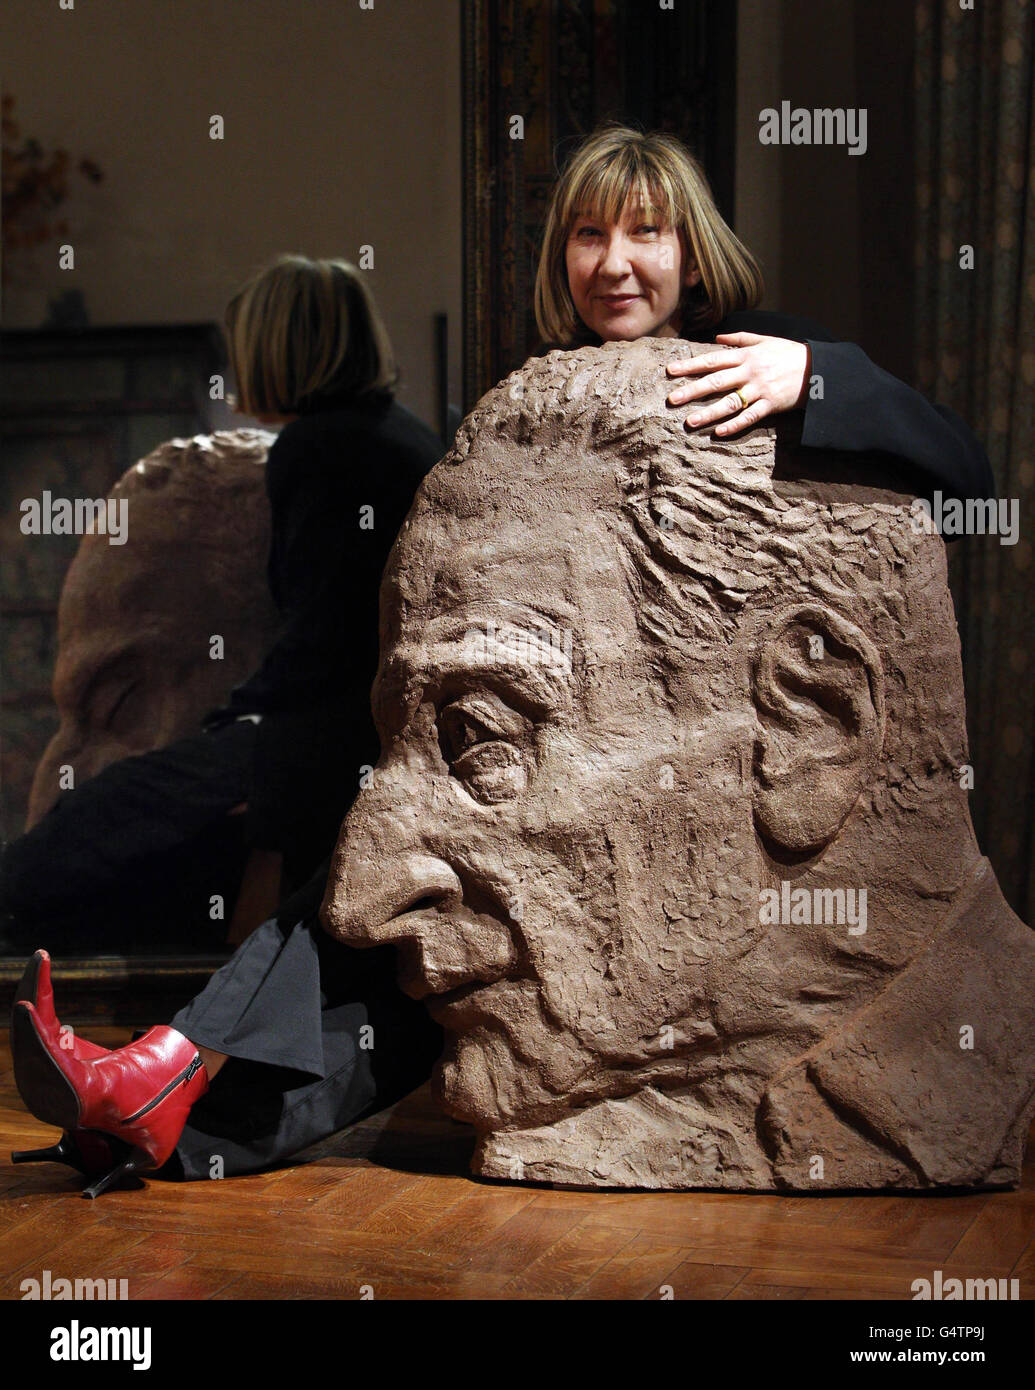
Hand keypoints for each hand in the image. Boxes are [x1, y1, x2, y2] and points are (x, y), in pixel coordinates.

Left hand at [664, 331, 810, 435]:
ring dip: (709, 413)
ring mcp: (760, 389)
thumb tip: (717, 337)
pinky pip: (750, 417)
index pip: (712, 360)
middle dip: (692, 390)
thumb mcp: (764, 340)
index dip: (690, 365)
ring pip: (730, 402)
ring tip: (690, 422)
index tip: (671, 371)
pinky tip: (719, 433)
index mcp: (746, 356)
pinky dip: (735, 425)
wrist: (817, 368)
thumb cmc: (788, 353)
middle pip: (716, 382)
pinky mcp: (771, 405)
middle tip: (672, 400)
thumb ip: (739, 339)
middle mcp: (750, 372)